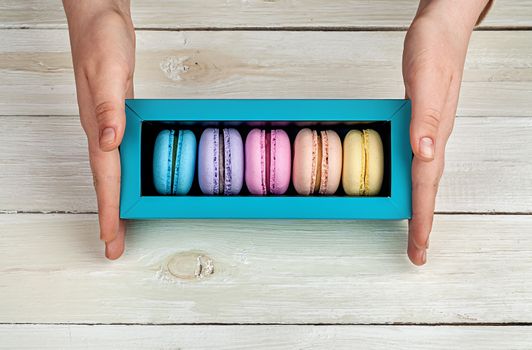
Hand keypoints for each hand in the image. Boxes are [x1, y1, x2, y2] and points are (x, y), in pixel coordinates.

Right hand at [63, 0, 134, 258]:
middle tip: (114, 246)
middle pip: (107, 181)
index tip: (109, 238)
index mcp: (99, 125)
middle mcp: (101, 129)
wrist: (97, 17)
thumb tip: (109, 142)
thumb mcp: (108, 70)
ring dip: (116, 199)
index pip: (106, 176)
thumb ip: (108, 107)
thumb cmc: (101, 39)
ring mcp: (108, 123)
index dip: (108, 209)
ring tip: (120, 224)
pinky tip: (130, 180)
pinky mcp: (117, 114)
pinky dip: (124, 174)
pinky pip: (121, 154)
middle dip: (110, 215)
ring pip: (113, 171)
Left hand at [402, 0, 488, 264]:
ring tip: (414, 230)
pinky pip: (416, 161)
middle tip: (417, 252)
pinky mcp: (423, 122)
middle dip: (421, 222)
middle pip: (427, 189)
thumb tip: (424, 154)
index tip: (419, 248)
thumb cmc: (433, 50)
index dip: (421, 218)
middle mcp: (433, 137)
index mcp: (433, 133)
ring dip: (418, 205)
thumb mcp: (424, 81)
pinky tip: (406, 184)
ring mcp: (429, 131)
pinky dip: (412, 180)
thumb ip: (425, 119)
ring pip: (423, 177)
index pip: (426, 185)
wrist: (442, 28)